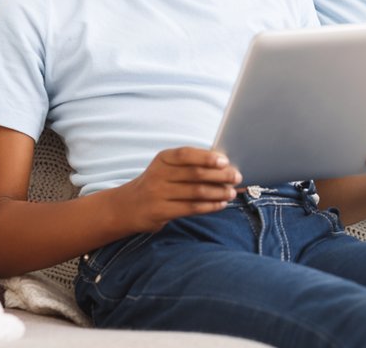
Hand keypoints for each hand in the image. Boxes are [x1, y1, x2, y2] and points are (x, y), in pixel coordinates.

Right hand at [110, 147, 240, 232]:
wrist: (129, 206)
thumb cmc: (159, 183)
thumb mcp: (168, 168)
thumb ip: (191, 164)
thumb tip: (226, 165)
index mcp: (163, 158)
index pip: (186, 154)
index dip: (206, 157)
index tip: (225, 161)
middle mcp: (158, 174)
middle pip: (195, 174)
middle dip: (220, 176)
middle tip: (237, 177)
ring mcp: (158, 194)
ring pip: (196, 192)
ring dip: (218, 192)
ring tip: (232, 192)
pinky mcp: (160, 211)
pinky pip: (191, 208)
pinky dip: (210, 206)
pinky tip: (221, 204)